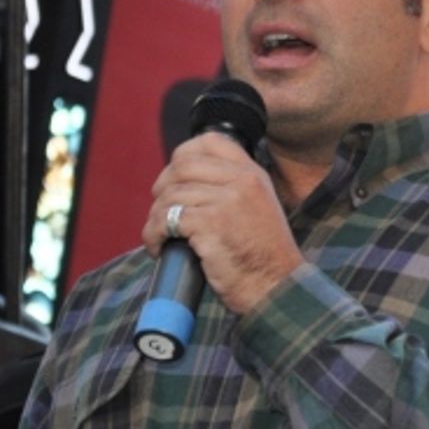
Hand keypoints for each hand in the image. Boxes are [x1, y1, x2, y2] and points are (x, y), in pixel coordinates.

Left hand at [142, 133, 303, 314]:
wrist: (276, 287)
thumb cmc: (264, 257)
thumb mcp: (259, 208)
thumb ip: (235, 189)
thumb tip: (190, 183)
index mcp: (254, 174)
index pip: (212, 141)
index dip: (184, 153)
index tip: (174, 177)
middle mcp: (242, 181)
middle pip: (183, 165)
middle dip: (162, 187)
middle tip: (162, 211)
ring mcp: (227, 201)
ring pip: (170, 195)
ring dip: (156, 217)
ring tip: (161, 235)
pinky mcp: (210, 224)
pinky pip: (165, 220)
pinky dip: (153, 234)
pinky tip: (158, 247)